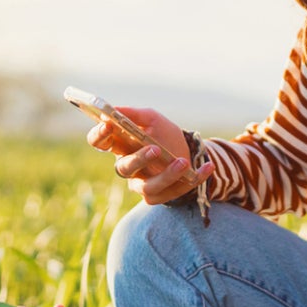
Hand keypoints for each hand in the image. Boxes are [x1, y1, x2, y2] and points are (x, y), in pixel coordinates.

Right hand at [84, 106, 215, 204]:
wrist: (187, 150)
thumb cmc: (163, 133)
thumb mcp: (152, 119)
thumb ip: (134, 115)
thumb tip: (114, 110)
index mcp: (120, 146)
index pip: (99, 142)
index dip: (99, 135)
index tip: (108, 124)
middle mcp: (127, 167)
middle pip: (124, 168)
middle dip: (139, 159)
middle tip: (155, 149)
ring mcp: (142, 184)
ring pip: (148, 187)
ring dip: (166, 176)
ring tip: (182, 162)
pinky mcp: (160, 196)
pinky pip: (173, 192)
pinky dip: (193, 179)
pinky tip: (207, 167)